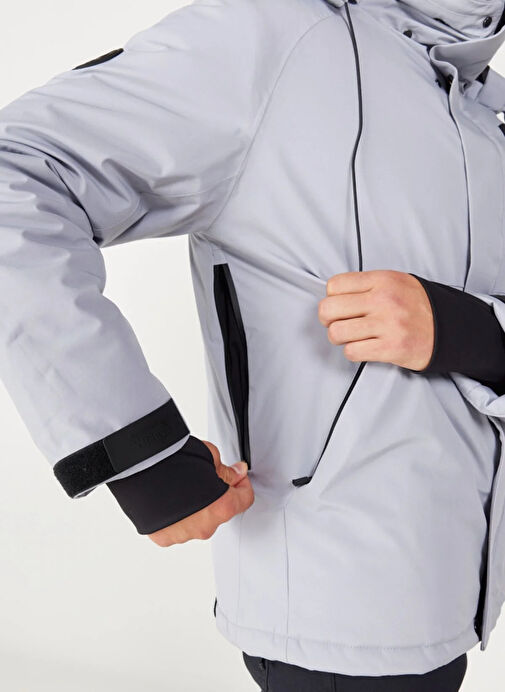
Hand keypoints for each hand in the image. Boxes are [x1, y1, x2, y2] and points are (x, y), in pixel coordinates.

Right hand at [148, 441, 253, 546]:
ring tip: (181, 487)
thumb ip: (226, 471)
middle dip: (216, 495)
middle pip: (219, 512)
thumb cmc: (173, 459)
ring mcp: (182, 535)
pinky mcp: (162, 537)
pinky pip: (177, 527)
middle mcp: (204, 527)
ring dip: (195, 508)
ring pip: (197, 522)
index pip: (244, 500)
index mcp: (221, 507)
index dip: (242, 484)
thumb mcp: (210, 456)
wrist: (137, 465)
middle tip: (203, 477)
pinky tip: (168, 497)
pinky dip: (176, 516)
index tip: (236, 476)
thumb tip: (236, 474)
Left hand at [318, 270, 433, 370]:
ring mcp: (387, 325)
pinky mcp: (391, 348)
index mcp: (382, 280)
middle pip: (329, 309)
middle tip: (337, 323)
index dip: (331, 298)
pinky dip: (353, 352)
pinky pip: (352, 352)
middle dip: (328, 319)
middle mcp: (383, 300)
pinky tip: (363, 347)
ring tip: (351, 337)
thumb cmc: (419, 306)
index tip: (339, 305)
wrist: (450, 328)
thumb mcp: (395, 281)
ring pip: (336, 333)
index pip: (334, 285)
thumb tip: (334, 294)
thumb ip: (367, 284)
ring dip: (339, 338)